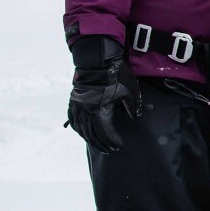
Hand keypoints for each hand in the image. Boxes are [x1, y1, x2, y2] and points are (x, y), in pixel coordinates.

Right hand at [66, 37, 138, 152]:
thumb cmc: (116, 75)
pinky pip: (74, 119)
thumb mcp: (130, 91)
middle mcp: (86, 111)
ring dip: (90, 139)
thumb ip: (133, 106)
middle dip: (102, 144)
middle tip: (110, 150)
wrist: (98, 60)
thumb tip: (136, 117)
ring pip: (81, 128)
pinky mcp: (74, 101)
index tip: (121, 145)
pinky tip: (83, 133)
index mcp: (100, 110)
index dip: (113, 141)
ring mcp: (78, 106)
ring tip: (99, 145)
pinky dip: (78, 128)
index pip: (106, 132)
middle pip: (92, 134)